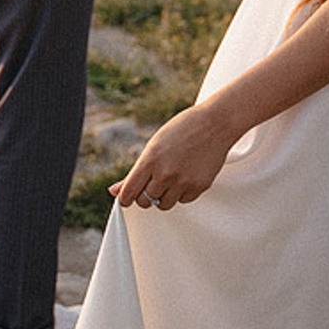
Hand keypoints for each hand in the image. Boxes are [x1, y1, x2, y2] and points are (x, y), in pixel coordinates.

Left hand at [109, 104, 234, 210]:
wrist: (215, 124)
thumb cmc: (183, 129)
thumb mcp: (154, 145)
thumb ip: (134, 172)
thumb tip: (114, 191)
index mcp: (150, 160)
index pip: (129, 193)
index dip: (125, 197)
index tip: (127, 197)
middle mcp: (165, 173)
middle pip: (145, 202)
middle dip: (145, 195)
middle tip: (152, 181)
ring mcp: (183, 181)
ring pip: (163, 204)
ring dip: (163, 195)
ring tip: (170, 177)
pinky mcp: (199, 187)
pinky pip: (183, 200)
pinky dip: (181, 192)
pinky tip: (186, 175)